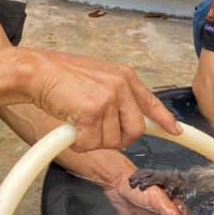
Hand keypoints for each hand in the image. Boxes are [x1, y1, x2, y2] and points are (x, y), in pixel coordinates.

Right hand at [28, 49, 180, 151]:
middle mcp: (122, 86)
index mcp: (125, 76)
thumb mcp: (99, 78)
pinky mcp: (93, 112)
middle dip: (118, 139)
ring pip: (113, 141)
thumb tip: (125, 118)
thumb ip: (116, 95)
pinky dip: (79, 142)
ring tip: (79, 122)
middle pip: (135, 131)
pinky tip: (71, 126)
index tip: (176, 131)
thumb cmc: (61, 76)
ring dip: (94, 140)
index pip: (152, 102)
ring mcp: (109, 98)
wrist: (37, 71)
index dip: (164, 120)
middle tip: (97, 133)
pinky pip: (92, 143)